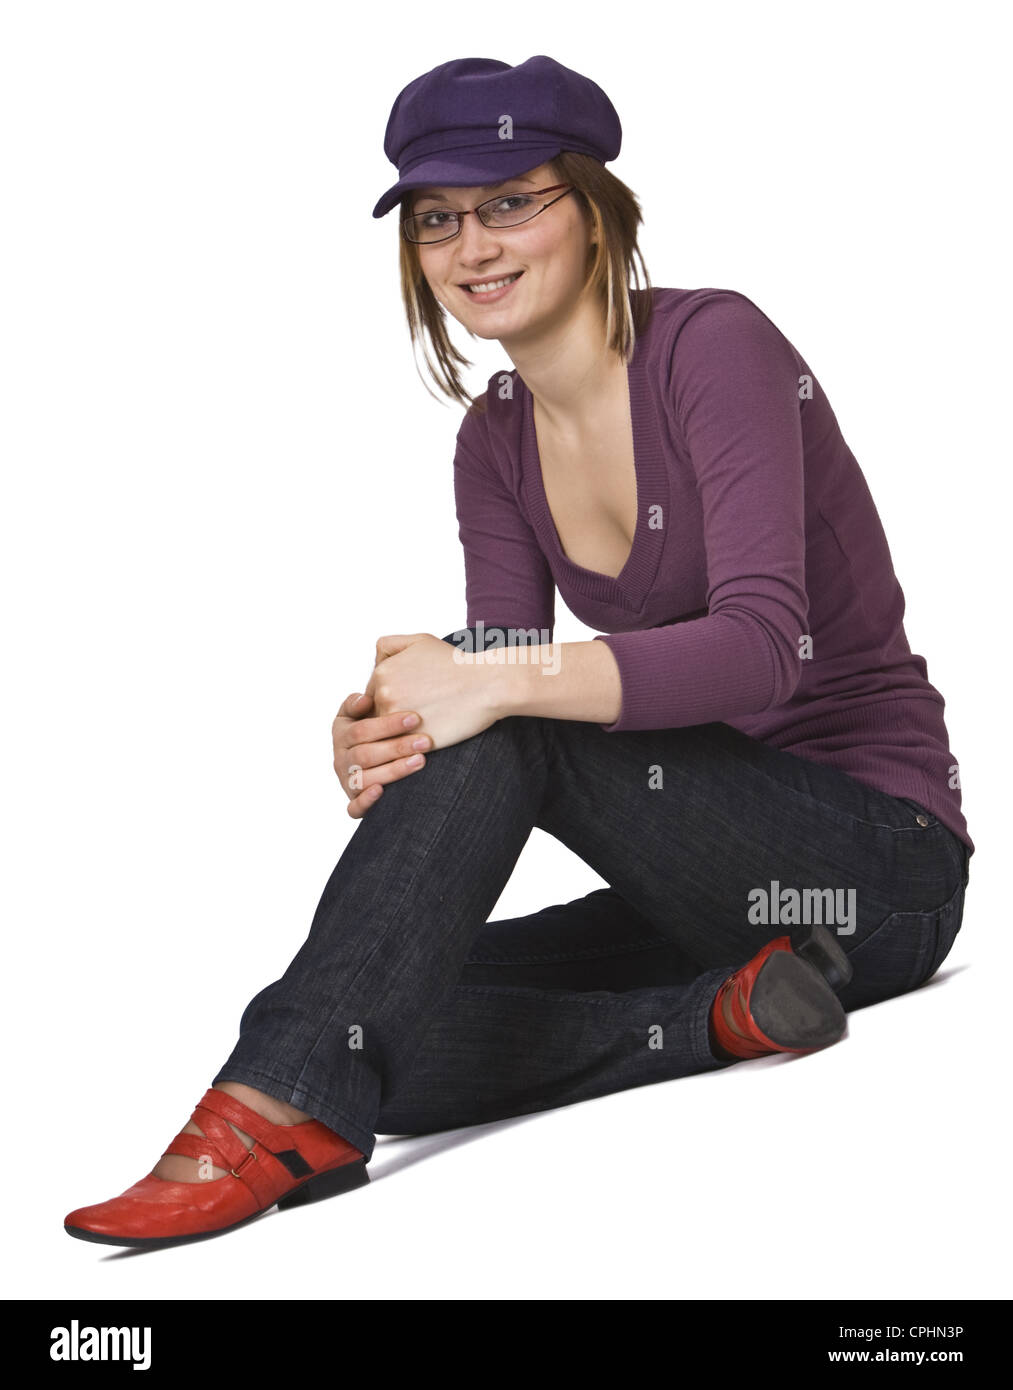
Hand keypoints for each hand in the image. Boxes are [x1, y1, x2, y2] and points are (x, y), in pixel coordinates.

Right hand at [331, 690, 432, 818]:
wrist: (380, 748)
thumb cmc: (381, 723)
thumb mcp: (370, 707)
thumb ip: (364, 699)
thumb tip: (365, 700)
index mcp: (341, 732)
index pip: (362, 730)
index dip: (388, 725)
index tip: (415, 718)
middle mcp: (341, 758)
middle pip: (365, 755)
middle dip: (397, 747)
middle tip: (426, 741)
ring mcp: (346, 781)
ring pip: (364, 779)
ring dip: (392, 771)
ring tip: (420, 761)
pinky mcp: (354, 802)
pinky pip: (354, 807)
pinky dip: (366, 802)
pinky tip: (382, 792)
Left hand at [366, 632, 502, 751]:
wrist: (488, 684)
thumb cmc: (457, 664)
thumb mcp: (420, 641)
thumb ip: (390, 647)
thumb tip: (376, 664)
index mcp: (382, 673)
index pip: (371, 695)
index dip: (392, 699)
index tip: (412, 698)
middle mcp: (383, 695)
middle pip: (377, 714)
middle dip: (393, 715)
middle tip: (419, 711)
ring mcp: (395, 720)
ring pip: (387, 733)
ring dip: (400, 733)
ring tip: (423, 726)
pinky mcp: (411, 741)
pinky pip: (401, 750)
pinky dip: (410, 747)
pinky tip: (428, 737)